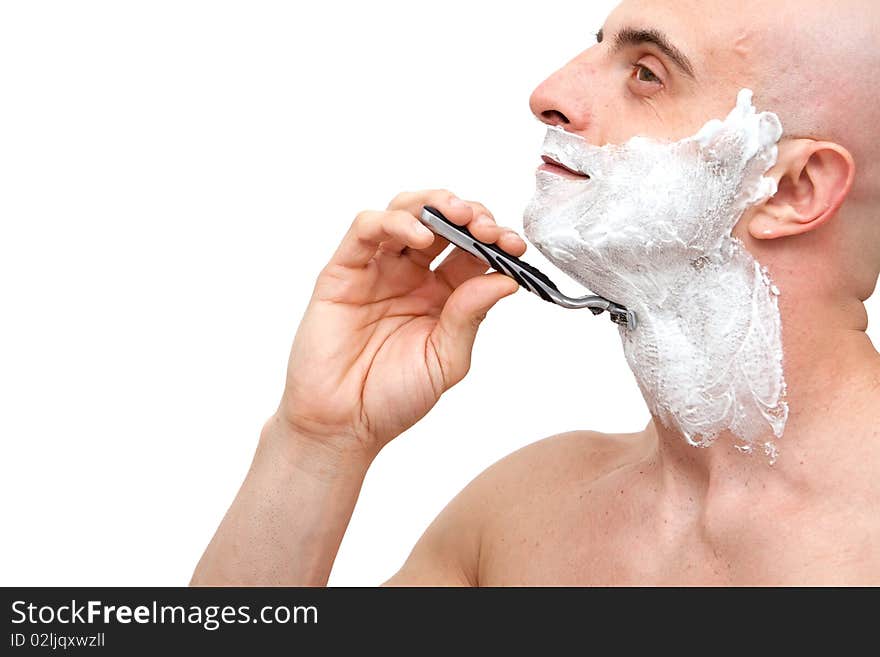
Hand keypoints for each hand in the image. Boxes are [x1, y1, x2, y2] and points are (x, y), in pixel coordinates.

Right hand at [275, 189, 526, 456]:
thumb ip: (470, 317)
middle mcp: (412, 275)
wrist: (342, 424)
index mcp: (442, 295)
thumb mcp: (446, 360)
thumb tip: (505, 280)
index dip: (495, 240)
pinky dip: (393, 221)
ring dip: (434, 205)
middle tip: (486, 226)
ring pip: (405, 212)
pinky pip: (365, 229)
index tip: (513, 245)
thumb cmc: (393, 398)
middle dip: (470, 215)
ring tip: (457, 217)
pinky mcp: (344, 270)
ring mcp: (378, 269)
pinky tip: (419, 236)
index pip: (473, 251)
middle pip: (443, 222)